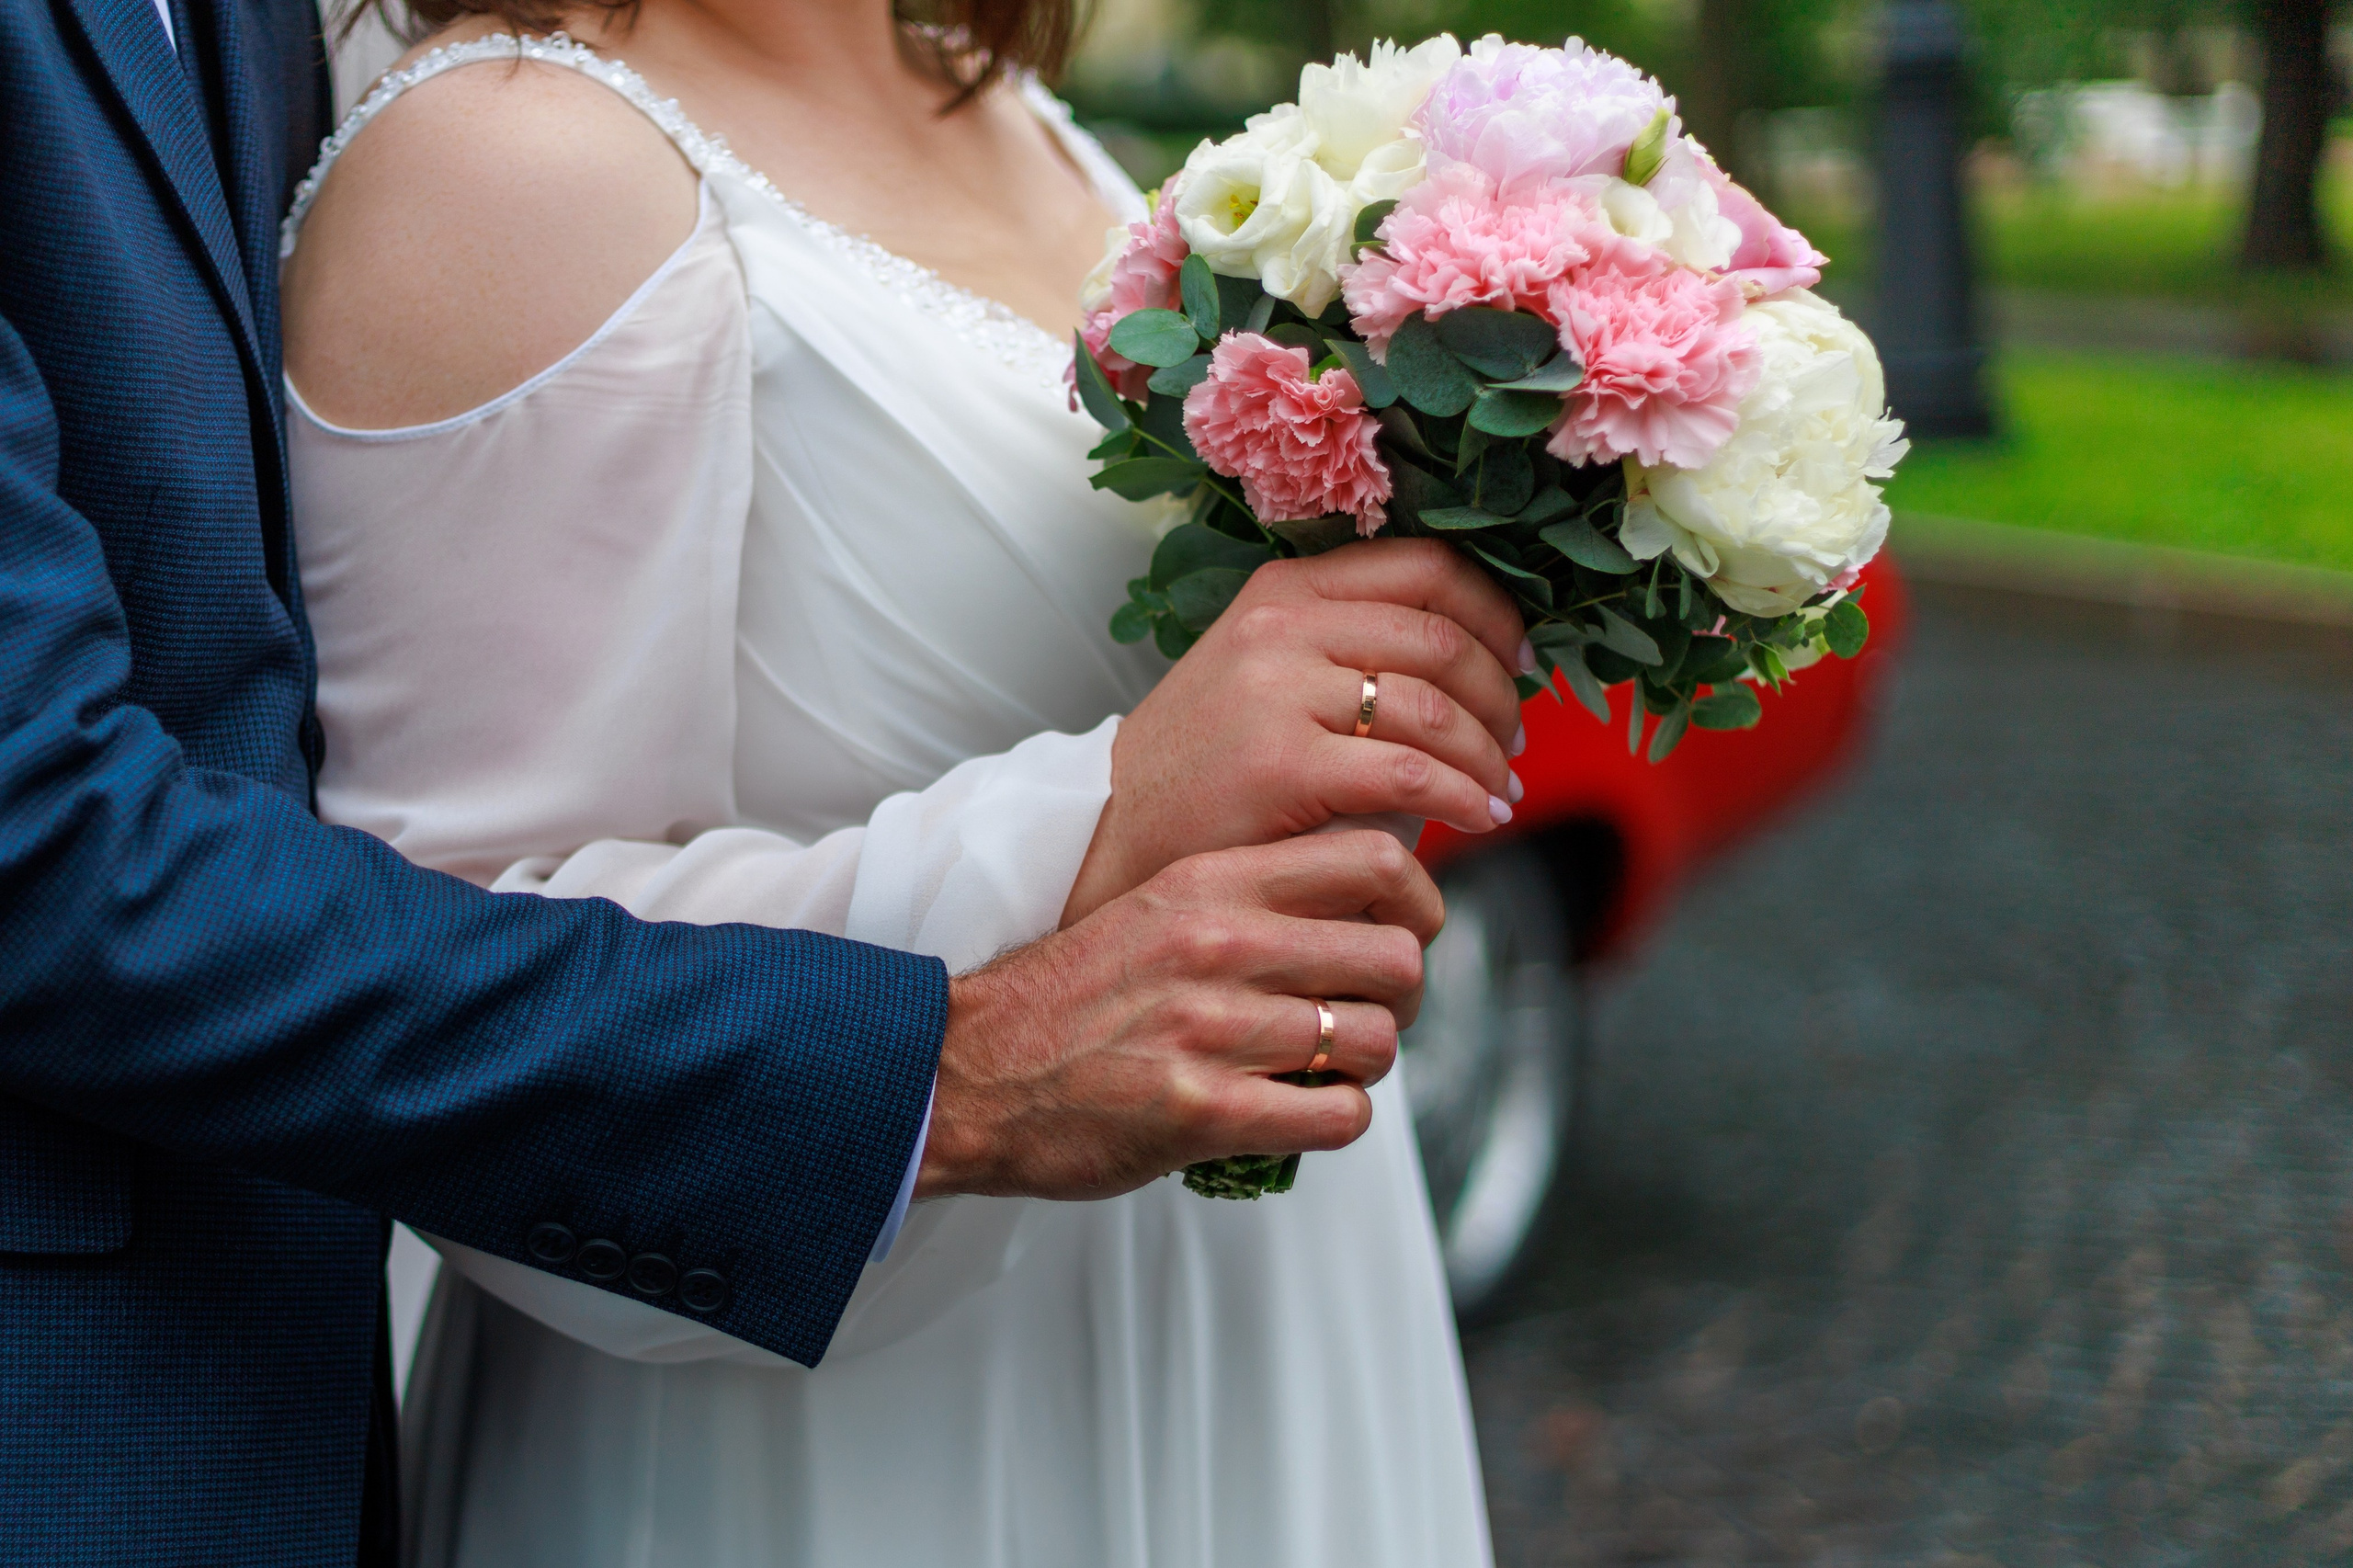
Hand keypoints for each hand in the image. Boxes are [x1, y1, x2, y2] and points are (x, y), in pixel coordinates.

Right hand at [919, 831, 1440, 1200]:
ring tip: (1327, 1068)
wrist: (966, 1071)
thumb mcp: (1153, 910)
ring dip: (1366, 1064)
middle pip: (1395, 957)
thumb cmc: (1066, 999)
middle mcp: (1218, 945)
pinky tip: (1302, 1111)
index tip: (1402, 933)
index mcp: (1209, 883)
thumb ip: (1243, 901)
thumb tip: (1350, 907)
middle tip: (1369, 1014)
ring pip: (1376, 1040)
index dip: (1415, 903)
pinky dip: (1338, 1118)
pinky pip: (1338, 1114)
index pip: (1373, 859)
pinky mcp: (1204, 1111)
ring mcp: (1212, 1029)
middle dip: (1399, 997)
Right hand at [1062, 538, 1529, 925]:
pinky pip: (1411, 770)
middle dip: (1501, 696)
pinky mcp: (1282, 761)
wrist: (1121, 833)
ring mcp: (1276, 689)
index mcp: (1286, 589)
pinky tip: (1475, 817)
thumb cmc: (1210, 764)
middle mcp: (1281, 624)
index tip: (1522, 662)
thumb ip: (1350, 648)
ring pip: (1435, 706)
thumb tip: (1476, 657)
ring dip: (1489, 756)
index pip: (1427, 568)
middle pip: (1442, 639)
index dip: (1496, 614)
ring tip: (1501, 792)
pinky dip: (1462, 795)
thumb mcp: (1268, 672)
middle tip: (1515, 744)